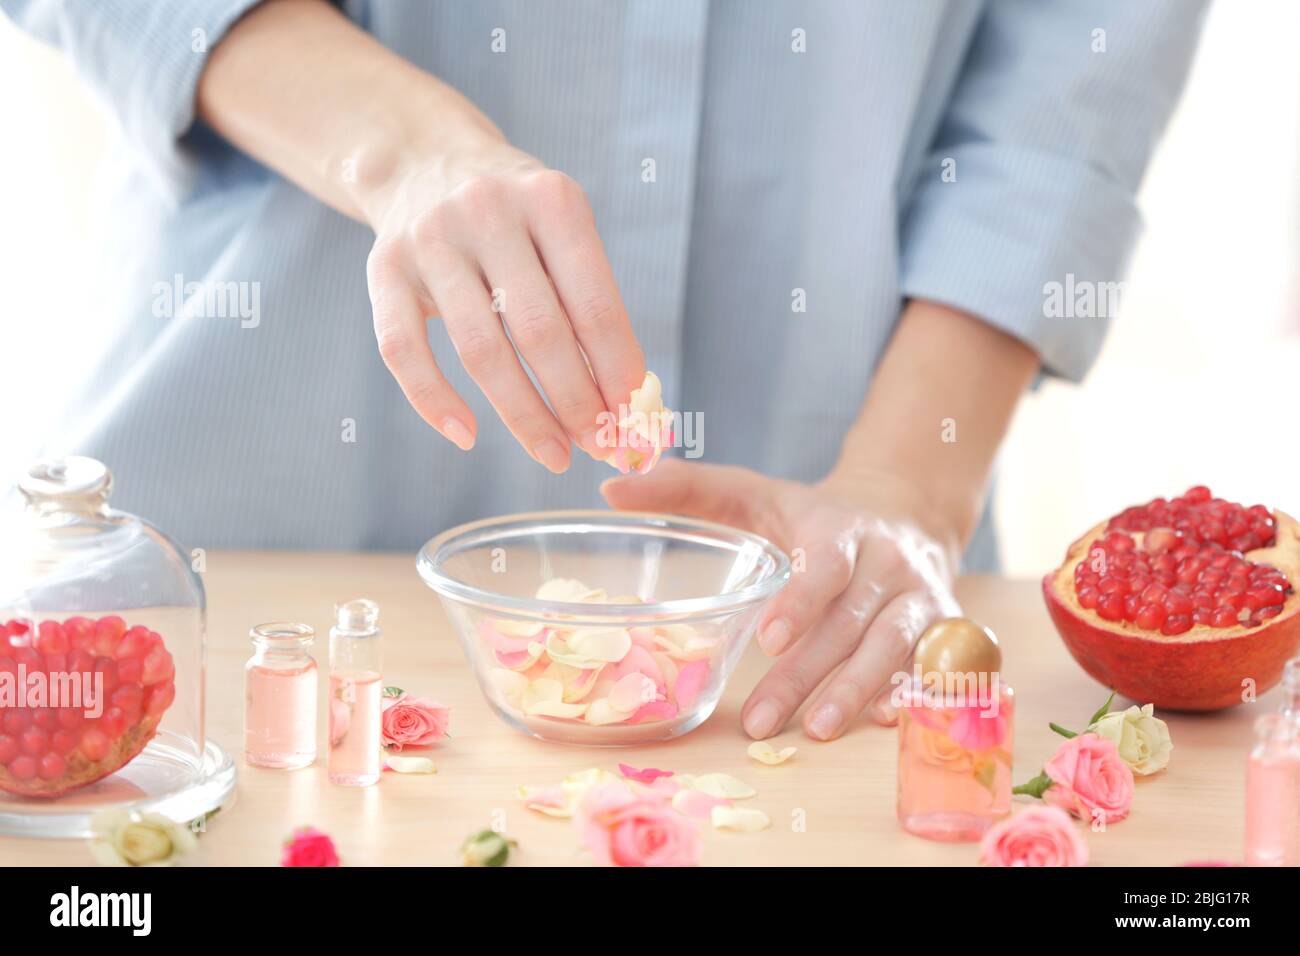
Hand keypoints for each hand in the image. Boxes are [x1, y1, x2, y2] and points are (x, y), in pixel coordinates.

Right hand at [362, 133, 645, 470]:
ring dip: (523, 415)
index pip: (594, 302)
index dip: (618, 369)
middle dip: (577, 401)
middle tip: (600, 446)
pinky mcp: (383, 267)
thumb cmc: (518, 219)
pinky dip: (434, 402)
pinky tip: (467, 438)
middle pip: (540, 330)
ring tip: (554, 455)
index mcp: (550, 200)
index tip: (635, 418)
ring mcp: (430, 238)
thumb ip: (591, 305)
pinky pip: (403, 351)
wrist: (424, 160)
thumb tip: (629, 403)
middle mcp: (488, 211)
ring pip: (480, 350)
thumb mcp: (562, 232)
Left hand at [602, 459, 961, 740]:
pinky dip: (912, 692)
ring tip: (814, 730)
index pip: (825, 565)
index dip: (801, 601)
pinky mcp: (943, 626)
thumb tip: (611, 489)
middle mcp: (889, 562)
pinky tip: (883, 722)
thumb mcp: (756, 494)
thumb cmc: (814, 517)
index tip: (768, 639)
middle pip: (848, 622)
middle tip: (760, 720)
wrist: (906, 514)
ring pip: (892, 648)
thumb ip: (688, 489)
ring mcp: (921, 596)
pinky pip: (932, 663)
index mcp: (841, 529)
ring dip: (856, 692)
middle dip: (805, 674)